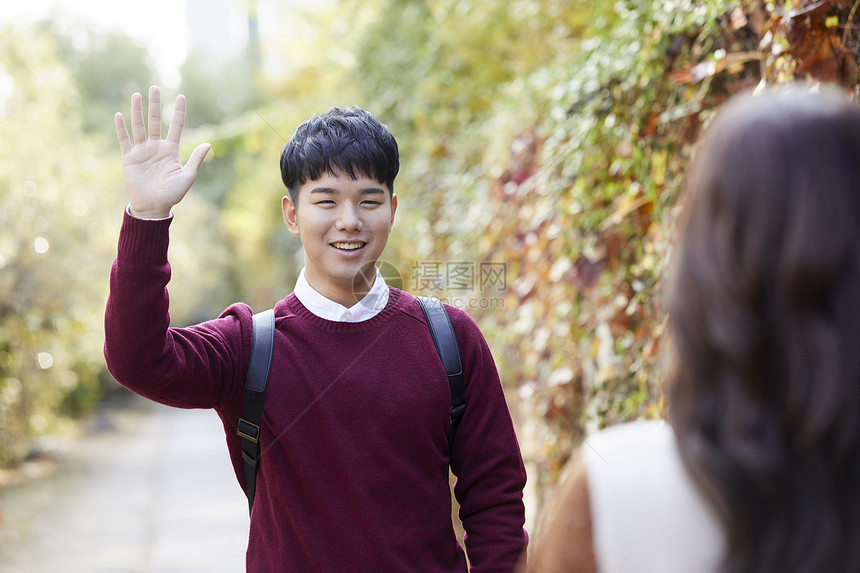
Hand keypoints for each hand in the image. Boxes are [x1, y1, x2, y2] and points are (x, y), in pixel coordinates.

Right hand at [115, 86, 209, 218]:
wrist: (153, 207)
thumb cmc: (172, 194)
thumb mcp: (187, 176)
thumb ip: (196, 159)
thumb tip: (209, 144)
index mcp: (171, 150)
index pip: (176, 126)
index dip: (178, 112)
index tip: (181, 97)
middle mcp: (156, 147)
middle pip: (155, 121)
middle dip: (155, 105)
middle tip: (154, 87)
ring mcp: (142, 151)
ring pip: (139, 126)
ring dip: (137, 111)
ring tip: (137, 94)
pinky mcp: (129, 158)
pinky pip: (125, 140)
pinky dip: (121, 128)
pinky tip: (119, 114)